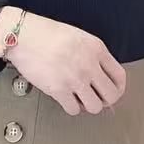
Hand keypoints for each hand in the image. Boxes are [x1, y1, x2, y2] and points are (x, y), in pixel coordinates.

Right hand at [0, 7, 126, 115]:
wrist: (24, 36)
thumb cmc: (46, 34)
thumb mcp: (80, 37)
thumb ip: (93, 55)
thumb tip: (101, 76)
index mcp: (97, 49)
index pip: (120, 76)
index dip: (118, 88)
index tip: (112, 92)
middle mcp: (89, 65)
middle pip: (111, 96)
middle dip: (105, 100)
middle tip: (97, 98)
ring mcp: (74, 79)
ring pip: (95, 107)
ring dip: (88, 105)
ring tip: (80, 99)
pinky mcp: (58, 90)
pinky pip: (74, 110)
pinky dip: (72, 107)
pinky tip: (67, 99)